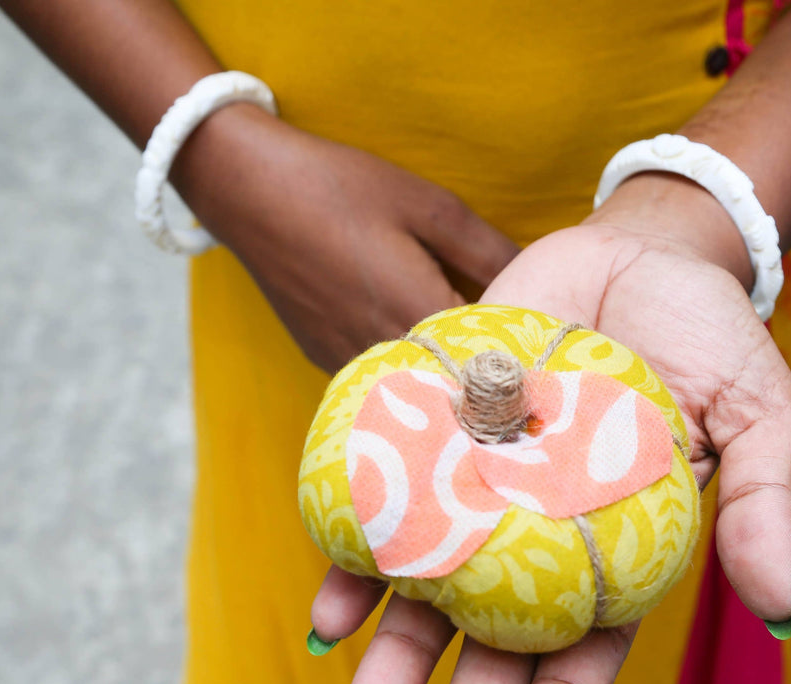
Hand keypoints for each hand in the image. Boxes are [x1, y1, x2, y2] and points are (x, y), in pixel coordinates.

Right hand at [172, 104, 519, 371]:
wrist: (248, 189)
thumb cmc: (341, 187)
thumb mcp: (430, 206)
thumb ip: (490, 251)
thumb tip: (541, 282)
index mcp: (415, 314)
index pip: (488, 363)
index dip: (519, 361)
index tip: (543, 353)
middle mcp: (381, 352)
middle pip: (452, 385)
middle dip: (485, 375)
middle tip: (518, 363)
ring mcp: (347, 362)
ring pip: (414, 388)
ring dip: (443, 377)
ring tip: (473, 357)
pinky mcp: (326, 359)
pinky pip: (380, 379)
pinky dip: (406, 371)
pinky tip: (419, 347)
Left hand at [309, 173, 790, 683]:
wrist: (638, 251)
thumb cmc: (711, 340)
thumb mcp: (762, 416)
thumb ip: (761, 506)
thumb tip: (778, 611)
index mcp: (621, 557)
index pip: (590, 655)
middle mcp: (541, 544)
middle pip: (499, 650)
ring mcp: (481, 497)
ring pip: (429, 599)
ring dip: (392, 668)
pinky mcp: (432, 439)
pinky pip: (384, 511)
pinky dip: (353, 563)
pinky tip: (327, 616)